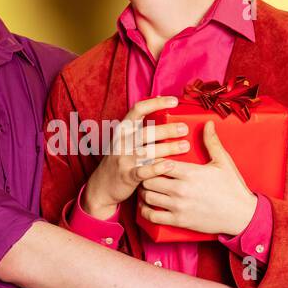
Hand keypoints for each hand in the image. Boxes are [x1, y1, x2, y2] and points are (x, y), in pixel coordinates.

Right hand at [81, 96, 188, 217]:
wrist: (102, 186)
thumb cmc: (120, 159)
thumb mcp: (125, 140)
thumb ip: (141, 126)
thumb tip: (160, 103)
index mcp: (123, 130)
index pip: (138, 110)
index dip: (157, 103)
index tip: (174, 101)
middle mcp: (122, 143)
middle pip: (146, 132)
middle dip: (167, 129)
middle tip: (184, 129)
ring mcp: (123, 159)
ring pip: (147, 152)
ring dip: (168, 148)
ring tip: (185, 146)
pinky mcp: (127, 176)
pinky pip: (143, 171)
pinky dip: (157, 168)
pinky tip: (171, 165)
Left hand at [137, 120, 256, 235]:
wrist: (241, 215)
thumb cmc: (233, 187)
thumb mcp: (224, 162)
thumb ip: (212, 142)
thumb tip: (207, 123)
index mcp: (190, 172)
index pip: (159, 161)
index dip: (151, 158)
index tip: (150, 157)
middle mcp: (181, 189)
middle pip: (148, 178)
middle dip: (145, 174)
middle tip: (145, 172)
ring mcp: (178, 206)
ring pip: (147, 196)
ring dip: (144, 191)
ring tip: (146, 187)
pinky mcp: (178, 221)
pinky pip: (152, 216)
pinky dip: (145, 210)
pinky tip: (146, 205)